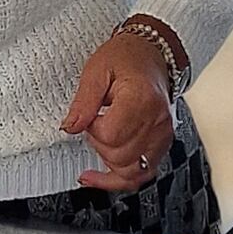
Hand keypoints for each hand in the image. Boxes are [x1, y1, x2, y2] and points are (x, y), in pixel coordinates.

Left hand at [62, 33, 175, 192]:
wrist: (151, 53)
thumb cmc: (126, 57)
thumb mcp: (97, 70)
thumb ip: (83, 102)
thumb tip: (70, 127)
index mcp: (142, 99)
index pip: (111, 134)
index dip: (92, 129)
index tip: (89, 115)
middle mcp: (157, 120)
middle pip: (121, 156)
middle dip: (98, 144)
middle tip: (93, 123)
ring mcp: (162, 134)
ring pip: (133, 172)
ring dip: (108, 162)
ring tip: (100, 141)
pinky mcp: (161, 143)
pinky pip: (143, 174)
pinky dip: (119, 180)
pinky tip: (97, 177)